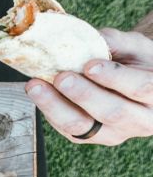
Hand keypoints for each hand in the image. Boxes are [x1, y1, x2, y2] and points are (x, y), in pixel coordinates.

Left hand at [26, 28, 152, 145]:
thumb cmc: (138, 61)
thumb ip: (118, 42)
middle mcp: (141, 120)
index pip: (141, 87)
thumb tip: (91, 38)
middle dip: (84, 94)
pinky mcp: (92, 137)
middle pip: (112, 112)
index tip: (90, 65)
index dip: (115, 77)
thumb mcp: (137, 47)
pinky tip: (38, 93)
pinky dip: (50, 111)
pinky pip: (68, 129)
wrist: (135, 81)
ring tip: (36, 86)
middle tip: (61, 77)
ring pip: (83, 127)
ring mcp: (115, 133)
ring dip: (56, 106)